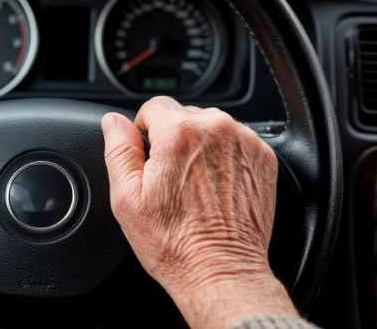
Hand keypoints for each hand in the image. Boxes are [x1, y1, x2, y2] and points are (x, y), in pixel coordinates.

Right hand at [101, 96, 297, 328]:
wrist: (221, 271)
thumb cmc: (175, 243)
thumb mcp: (127, 197)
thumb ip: (118, 149)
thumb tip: (114, 122)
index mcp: (180, 133)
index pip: (154, 105)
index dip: (144, 131)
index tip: (149, 158)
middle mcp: (217, 129)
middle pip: (184, 115)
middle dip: (173, 140)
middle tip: (170, 180)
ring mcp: (245, 142)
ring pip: (210, 127)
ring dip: (200, 146)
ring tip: (194, 186)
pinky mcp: (263, 157)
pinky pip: (235, 142)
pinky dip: (224, 157)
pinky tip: (215, 188)